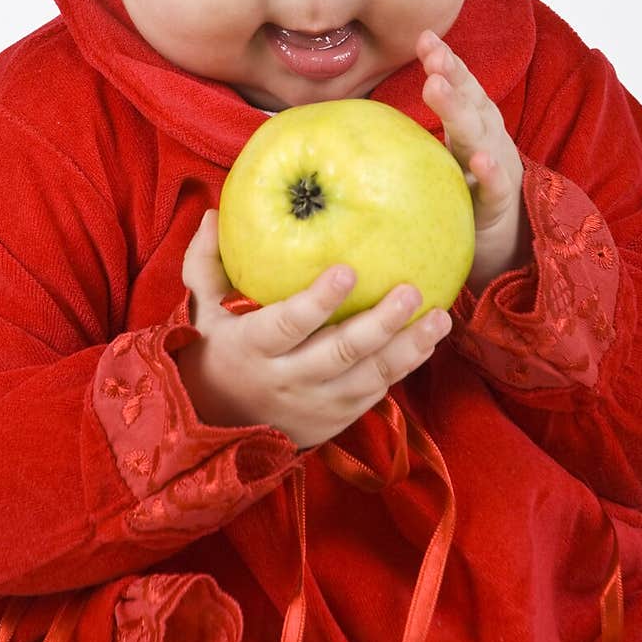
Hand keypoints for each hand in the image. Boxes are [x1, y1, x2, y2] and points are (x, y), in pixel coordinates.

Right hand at [174, 210, 451, 449]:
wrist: (214, 428)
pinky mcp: (335, 419)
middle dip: (379, 323)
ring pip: (368, 377)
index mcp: (252, 347)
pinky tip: (428, 341)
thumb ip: (205, 262)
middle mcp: (287, 379)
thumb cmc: (212, 351)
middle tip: (410, 291)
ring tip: (440, 318)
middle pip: (340, 352)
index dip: (318, 301)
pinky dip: (404, 367)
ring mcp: (315, 404)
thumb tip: (213, 214)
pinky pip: (375, 393)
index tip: (347, 270)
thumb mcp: (201, 309)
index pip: (289, 324)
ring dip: (408, 348)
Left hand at [417, 28, 531, 293]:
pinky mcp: (498, 204)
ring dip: (460, 111)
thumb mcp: (443, 154)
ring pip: (480, 136)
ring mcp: (497, 168)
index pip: (462, 85)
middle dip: (452, 76)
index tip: (425, 37)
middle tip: (431, 57)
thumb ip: (417, 133)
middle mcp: (488, 138)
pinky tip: (479, 160)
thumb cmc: (464, 190)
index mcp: (475, 122)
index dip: (446, 61)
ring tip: (437, 88)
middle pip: (470, 102)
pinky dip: (490, 172)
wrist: (507, 243)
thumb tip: (356, 115)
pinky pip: (495, 186)